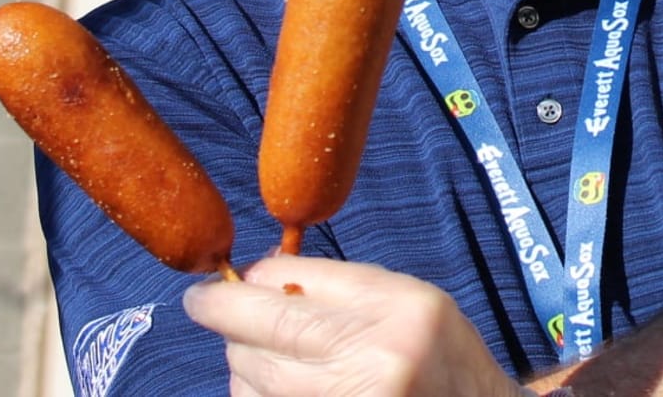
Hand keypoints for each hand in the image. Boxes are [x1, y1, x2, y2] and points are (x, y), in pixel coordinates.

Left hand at [182, 256, 529, 396]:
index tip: (219, 286)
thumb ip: (337, 285)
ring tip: (276, 359)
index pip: (285, 288)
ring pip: (249, 378)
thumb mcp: (407, 300)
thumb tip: (256, 276)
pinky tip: (285, 387)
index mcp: (393, 310)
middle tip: (224, 313)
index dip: (238, 286)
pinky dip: (257, 392)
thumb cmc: (444, 359)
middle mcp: (368, 361)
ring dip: (245, 364)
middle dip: (232, 322)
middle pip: (257, 334)